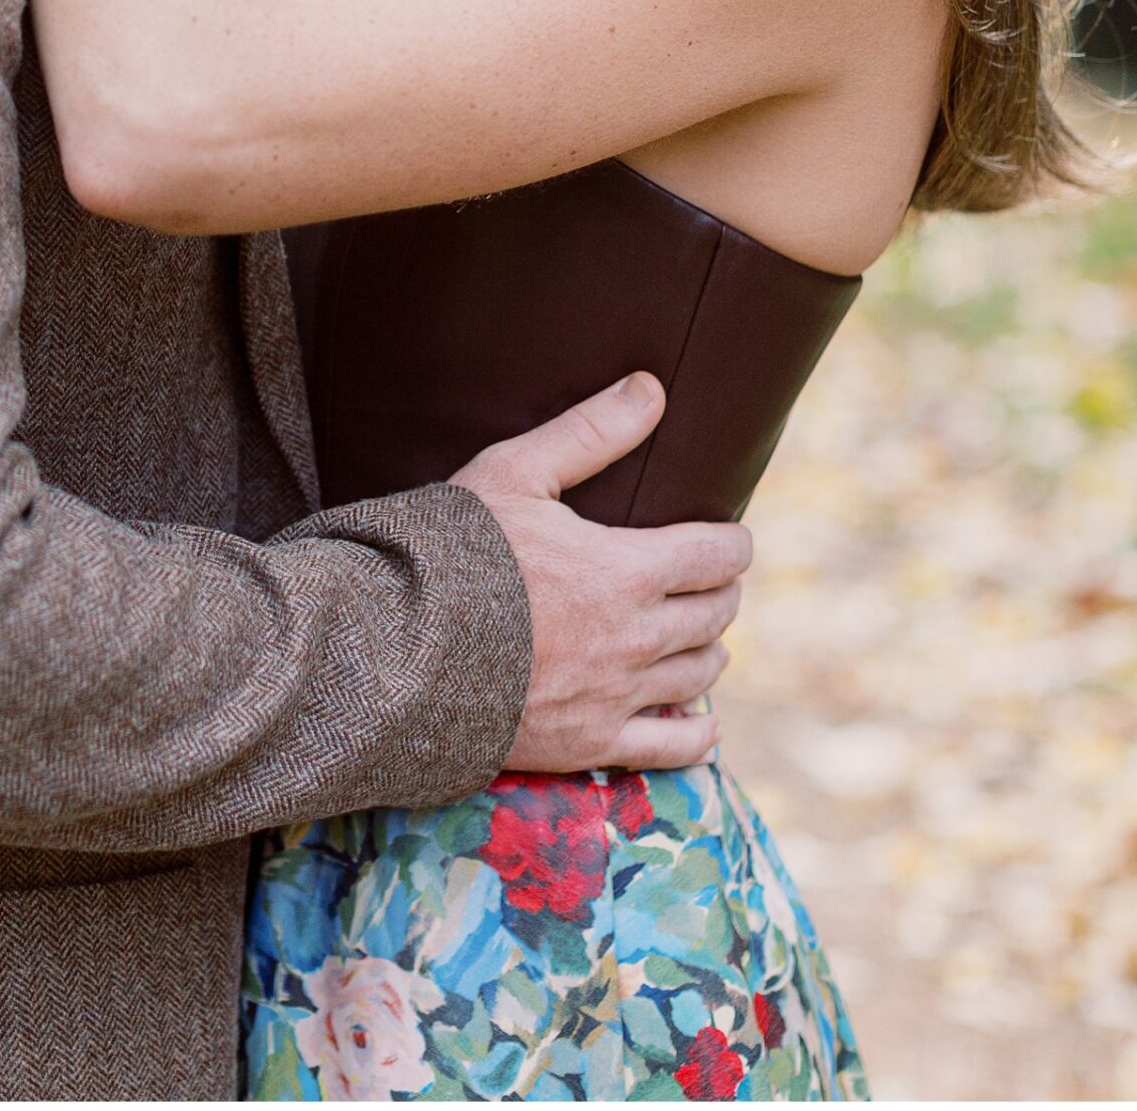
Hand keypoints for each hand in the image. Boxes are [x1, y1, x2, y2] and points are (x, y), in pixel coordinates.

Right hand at [450, 373, 749, 772]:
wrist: (403, 650)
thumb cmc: (455, 550)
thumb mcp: (515, 472)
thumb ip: (588, 431)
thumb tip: (651, 388)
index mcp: (627, 569)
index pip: (717, 555)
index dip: (733, 543)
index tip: (732, 538)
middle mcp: (636, 637)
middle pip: (715, 614)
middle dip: (722, 592)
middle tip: (713, 581)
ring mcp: (615, 695)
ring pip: (698, 675)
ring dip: (710, 650)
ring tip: (703, 637)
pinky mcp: (589, 743)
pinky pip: (670, 748)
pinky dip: (696, 734)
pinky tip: (700, 723)